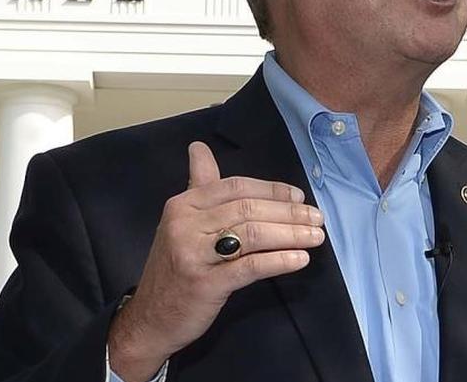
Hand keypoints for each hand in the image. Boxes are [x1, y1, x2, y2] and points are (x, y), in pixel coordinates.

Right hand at [107, 142, 324, 381]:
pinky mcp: (206, 284)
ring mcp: (194, 254)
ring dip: (290, 234)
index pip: (236, 186)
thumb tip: (198, 147)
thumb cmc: (175, 268)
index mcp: (183, 204)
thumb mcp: (181, 223)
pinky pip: (250, 266)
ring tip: (316, 237)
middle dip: (288, 211)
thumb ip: (199, 186)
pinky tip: (300, 259)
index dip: (272, 189)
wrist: (150, 319)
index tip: (299, 196)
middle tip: (317, 218)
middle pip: (248, 208)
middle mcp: (186, 224)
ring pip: (252, 234)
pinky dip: (279, 261)